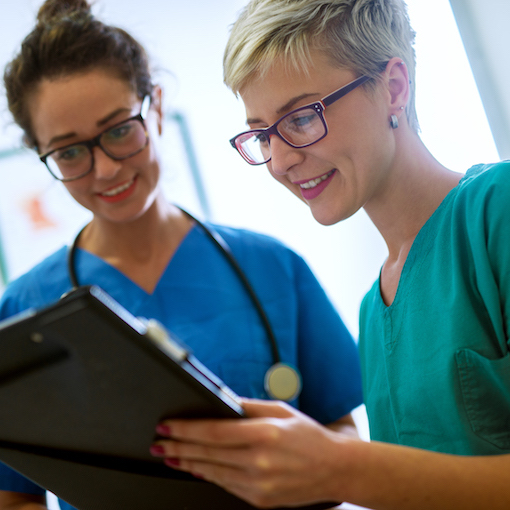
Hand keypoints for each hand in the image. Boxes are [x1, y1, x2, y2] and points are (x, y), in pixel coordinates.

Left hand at [151, 399, 355, 507]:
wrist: (334, 469)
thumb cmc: (309, 436)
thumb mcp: (281, 410)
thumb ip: (248, 406)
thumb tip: (222, 401)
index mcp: (265, 434)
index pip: (214, 431)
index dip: (186, 429)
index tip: (167, 426)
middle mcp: (260, 461)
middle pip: (207, 454)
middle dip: (178, 447)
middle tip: (158, 443)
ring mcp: (259, 484)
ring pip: (212, 472)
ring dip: (187, 463)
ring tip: (169, 456)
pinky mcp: (260, 500)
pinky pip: (225, 485)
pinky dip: (207, 475)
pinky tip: (196, 468)